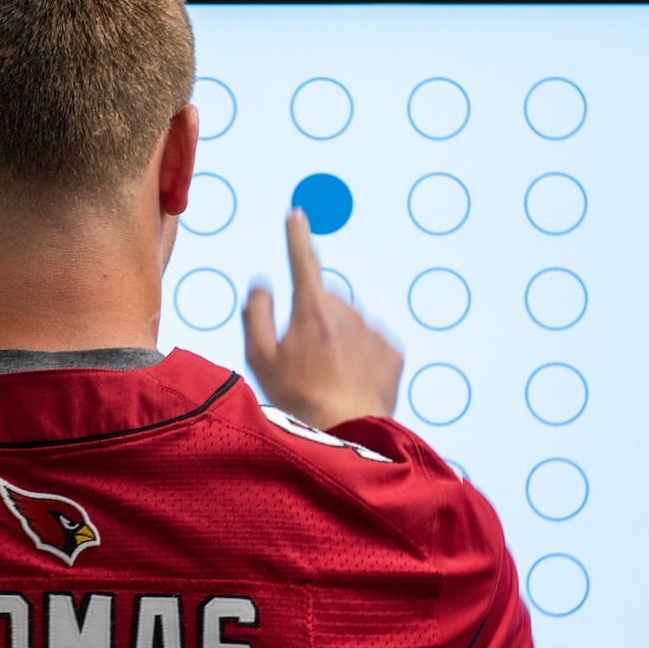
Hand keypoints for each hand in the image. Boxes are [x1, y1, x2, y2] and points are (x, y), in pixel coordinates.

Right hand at [242, 209, 402, 428]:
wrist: (347, 433)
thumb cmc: (298, 399)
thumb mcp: (260, 359)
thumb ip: (255, 314)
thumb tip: (261, 285)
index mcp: (312, 310)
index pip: (302, 260)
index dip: (296, 236)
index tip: (295, 214)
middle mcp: (346, 313)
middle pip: (323, 299)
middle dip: (313, 316)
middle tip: (302, 357)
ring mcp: (373, 331)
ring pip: (348, 321)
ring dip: (336, 337)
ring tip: (327, 375)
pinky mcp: (393, 351)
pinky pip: (371, 341)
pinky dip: (359, 354)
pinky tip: (349, 380)